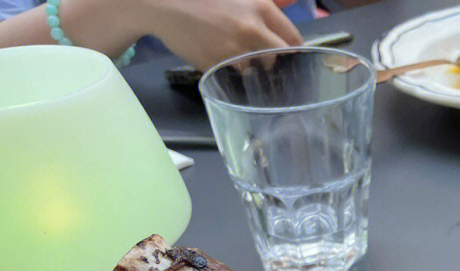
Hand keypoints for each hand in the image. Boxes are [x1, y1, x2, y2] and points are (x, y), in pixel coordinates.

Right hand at [144, 0, 303, 70]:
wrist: (165, 5)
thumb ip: (272, 0)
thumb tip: (293, 0)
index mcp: (260, 7)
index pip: (292, 37)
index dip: (293, 48)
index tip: (290, 53)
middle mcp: (251, 28)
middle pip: (278, 56)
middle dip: (274, 60)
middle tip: (267, 60)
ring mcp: (234, 49)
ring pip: (255, 68)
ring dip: (251, 66)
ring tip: (238, 57)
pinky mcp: (217, 64)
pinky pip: (233, 74)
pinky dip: (231, 70)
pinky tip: (221, 58)